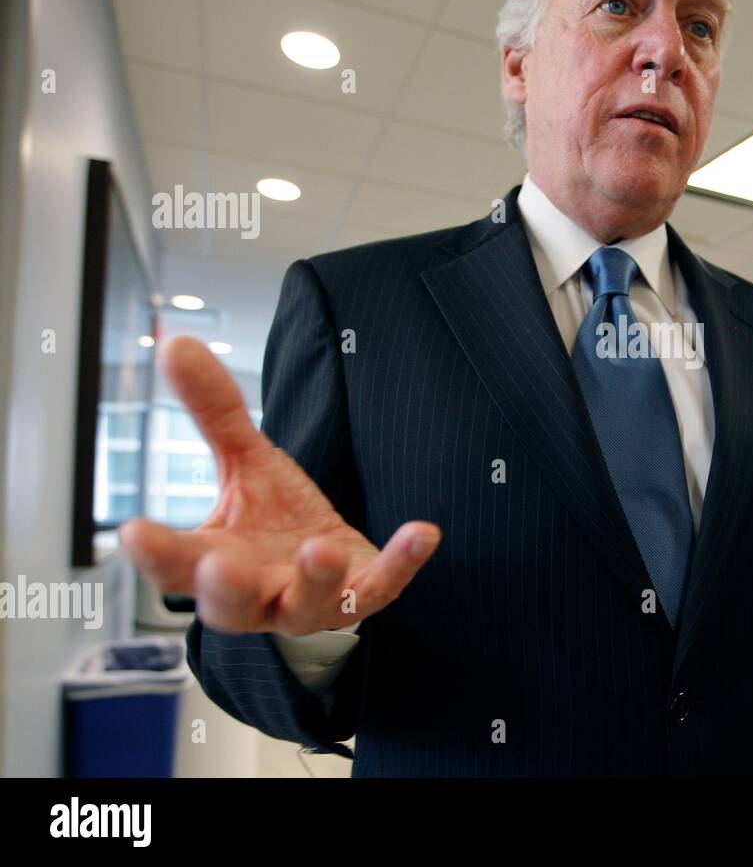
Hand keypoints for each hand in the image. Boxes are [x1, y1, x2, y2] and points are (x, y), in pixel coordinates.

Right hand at [120, 337, 439, 635]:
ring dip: (313, 578)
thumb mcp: (245, 463)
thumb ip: (214, 411)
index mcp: (213, 562)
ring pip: (305, 604)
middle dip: (225, 586)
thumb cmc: (275, 520)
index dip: (155, 553)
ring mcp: (310, 603)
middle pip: (229, 604)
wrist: (334, 564)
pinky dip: (401, 562)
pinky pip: (382, 586)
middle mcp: (257, 593)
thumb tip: (176, 344)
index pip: (174, 563)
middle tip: (221, 564)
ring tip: (319, 548)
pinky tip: (423, 533)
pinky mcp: (362, 597)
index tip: (133, 532)